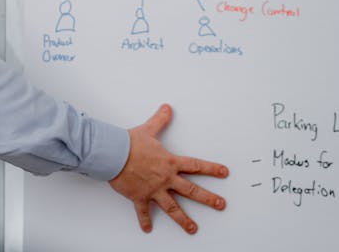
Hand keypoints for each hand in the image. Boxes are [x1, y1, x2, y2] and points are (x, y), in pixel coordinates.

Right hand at [108, 104, 227, 234]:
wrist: (114, 154)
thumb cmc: (129, 143)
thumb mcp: (147, 129)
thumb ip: (159, 120)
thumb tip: (167, 108)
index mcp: (169, 162)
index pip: (196, 166)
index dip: (212, 169)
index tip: (225, 173)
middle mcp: (165, 178)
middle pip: (192, 191)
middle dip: (209, 199)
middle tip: (221, 205)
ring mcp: (154, 189)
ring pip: (173, 207)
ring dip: (184, 220)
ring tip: (193, 229)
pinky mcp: (140, 196)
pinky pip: (143, 211)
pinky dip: (145, 221)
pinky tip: (148, 229)